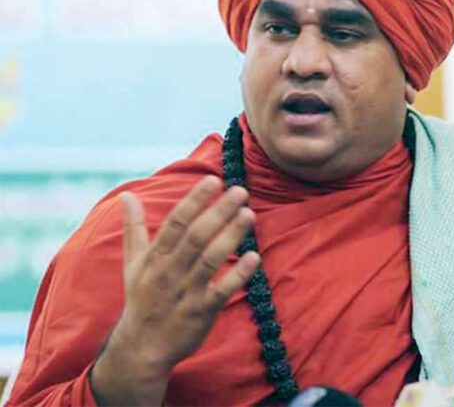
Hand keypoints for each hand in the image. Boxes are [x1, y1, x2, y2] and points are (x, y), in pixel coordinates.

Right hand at [90, 176, 259, 405]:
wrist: (141, 349)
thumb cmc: (142, 299)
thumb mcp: (132, 263)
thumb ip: (132, 228)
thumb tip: (126, 195)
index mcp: (154, 257)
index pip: (175, 223)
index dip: (194, 200)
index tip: (213, 180)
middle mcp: (169, 272)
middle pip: (195, 237)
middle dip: (218, 212)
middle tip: (240, 191)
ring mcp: (186, 292)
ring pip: (209, 260)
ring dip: (230, 236)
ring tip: (249, 214)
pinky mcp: (202, 312)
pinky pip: (221, 291)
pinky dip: (237, 275)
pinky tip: (254, 257)